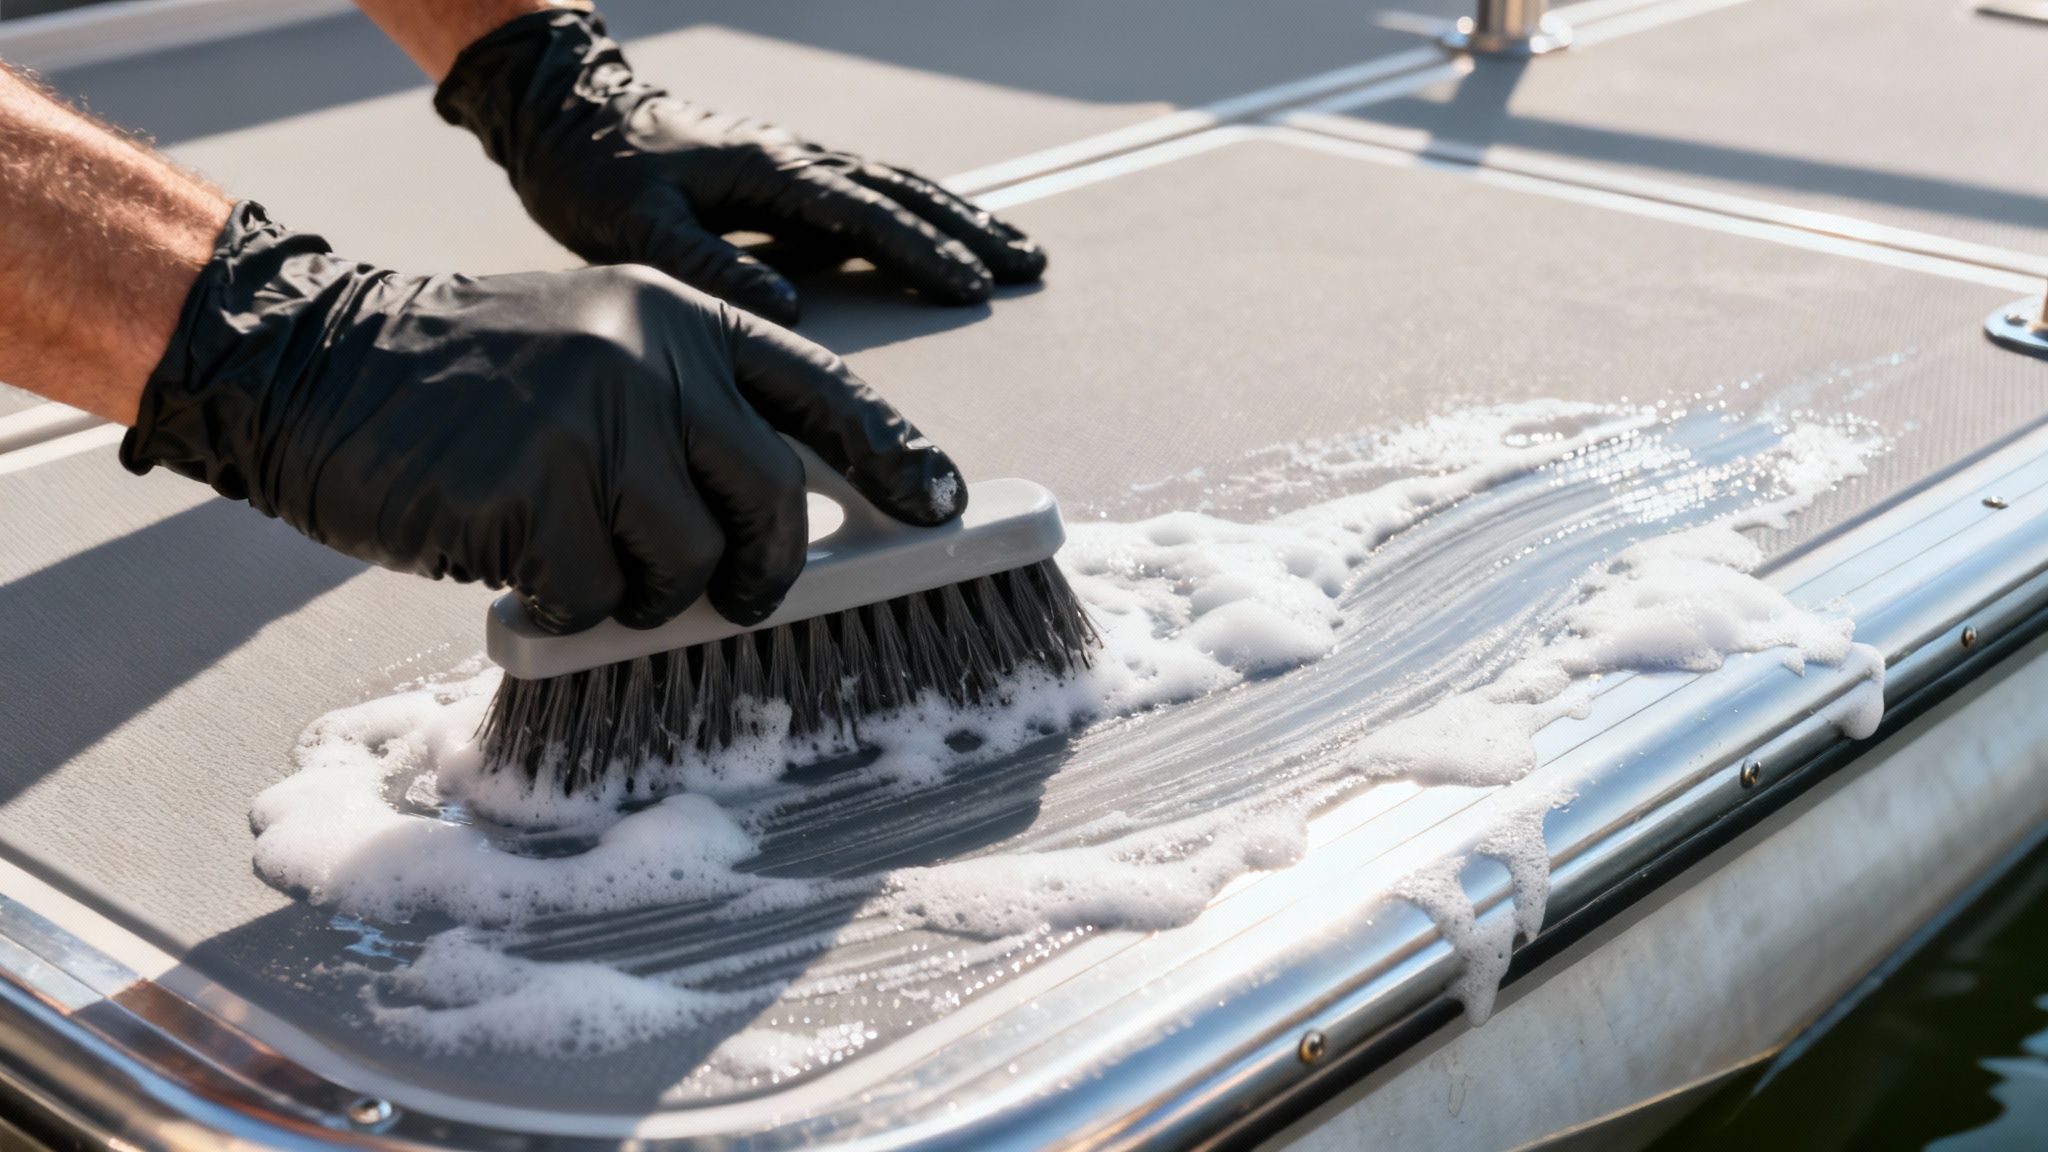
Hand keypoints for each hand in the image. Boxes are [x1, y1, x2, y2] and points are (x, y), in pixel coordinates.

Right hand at [122, 202, 965, 632]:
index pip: (822, 387)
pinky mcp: (529, 492)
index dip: (893, 454)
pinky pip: (595, 597)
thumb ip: (687, 414)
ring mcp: (590, 421)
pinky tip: (514, 564)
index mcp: (675, 317)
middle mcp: (647, 357)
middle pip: (773, 499)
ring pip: (687, 564)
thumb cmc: (463, 384)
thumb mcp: (593, 351)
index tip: (942, 506)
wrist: (312, 364)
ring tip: (578, 558)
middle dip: (768, 573)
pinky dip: (565, 608)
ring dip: (642, 594)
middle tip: (739, 602)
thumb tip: (793, 526)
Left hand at [431, 9, 1045, 326]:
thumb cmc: (591, 171)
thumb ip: (707, 265)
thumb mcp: (634, 226)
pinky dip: (916, 210)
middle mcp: (795, 157)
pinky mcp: (783, 169)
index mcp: (769, 170)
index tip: (971, 285)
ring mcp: (794, 159)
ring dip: (958, 217)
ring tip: (1015, 250)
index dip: (921, 252)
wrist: (565, 109)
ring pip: (894, 186)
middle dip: (969, 230)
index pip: (864, 215)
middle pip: (902, 193)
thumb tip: (787, 311)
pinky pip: (868, 189)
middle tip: (1030, 266)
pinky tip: (941, 231)